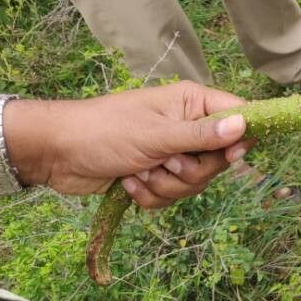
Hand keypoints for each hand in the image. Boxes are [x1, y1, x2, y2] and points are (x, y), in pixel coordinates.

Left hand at [5, 82, 255, 208]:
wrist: (56, 154)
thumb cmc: (105, 132)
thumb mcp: (157, 135)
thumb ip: (202, 135)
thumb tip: (244, 125)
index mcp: (192, 104)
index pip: (238, 115)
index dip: (240, 138)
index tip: (229, 156)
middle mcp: (187, 126)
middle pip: (219, 159)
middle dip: (189, 171)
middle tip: (164, 161)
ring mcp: (172, 152)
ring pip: (195, 183)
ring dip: (165, 185)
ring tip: (138, 171)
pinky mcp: (157, 176)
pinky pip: (172, 196)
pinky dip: (150, 195)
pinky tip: (128, 182)